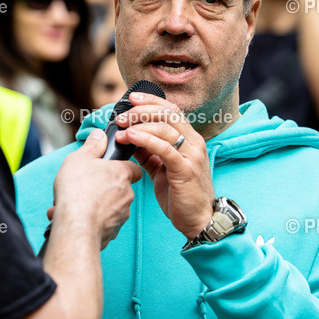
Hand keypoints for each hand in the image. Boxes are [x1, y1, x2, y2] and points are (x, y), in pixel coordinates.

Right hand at [52, 129, 141, 248]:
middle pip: (120, 188)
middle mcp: (127, 194)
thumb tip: (99, 135)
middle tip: (84, 188)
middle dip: (103, 189)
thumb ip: (92, 146)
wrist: (77, 225)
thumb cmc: (78, 189)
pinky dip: (91, 220)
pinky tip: (75, 218)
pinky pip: (104, 223)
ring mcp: (121, 214)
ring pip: (110, 207)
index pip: (133, 168)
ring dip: (94, 206)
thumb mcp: (80, 158)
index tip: (109, 169)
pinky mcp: (113, 231)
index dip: (122, 168)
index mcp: (121, 173)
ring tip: (73, 204)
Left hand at [114, 92, 213, 239]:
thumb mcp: (160, 168)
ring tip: (121, 128)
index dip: (151, 101)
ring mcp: (192, 155)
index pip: (171, 110)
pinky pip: (165, 148)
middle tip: (121, 116)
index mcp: (189, 139)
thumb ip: (148, 151)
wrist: (197, 220)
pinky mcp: (186, 169)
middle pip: (168, 114)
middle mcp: (194, 143)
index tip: (131, 99)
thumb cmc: (180, 195)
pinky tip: (131, 138)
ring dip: (140, 124)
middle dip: (142, 111)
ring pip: (166, 128)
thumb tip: (129, 136)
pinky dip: (146, 139)